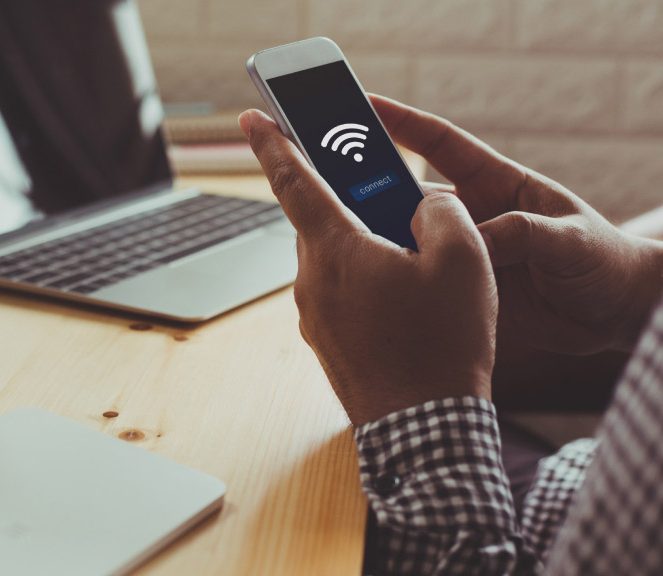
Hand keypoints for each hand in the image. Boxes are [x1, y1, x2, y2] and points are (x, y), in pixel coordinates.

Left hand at [239, 109, 497, 426]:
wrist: (423, 431)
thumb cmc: (442, 346)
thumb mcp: (463, 260)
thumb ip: (440, 212)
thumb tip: (423, 206)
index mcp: (335, 250)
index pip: (293, 181)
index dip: (273, 143)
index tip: (252, 117)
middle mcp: (312, 282)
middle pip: (324, 222)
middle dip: (353, 203)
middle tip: (388, 196)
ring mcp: (315, 317)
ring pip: (336, 261)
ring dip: (367, 249)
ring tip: (417, 261)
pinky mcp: (328, 344)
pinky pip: (343, 295)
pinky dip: (367, 284)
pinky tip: (408, 302)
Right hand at [371, 96, 662, 354]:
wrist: (617, 314)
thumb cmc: (604, 261)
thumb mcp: (570, 239)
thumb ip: (522, 233)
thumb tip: (473, 243)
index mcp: (496, 184)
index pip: (440, 145)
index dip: (402, 123)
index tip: (364, 107)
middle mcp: (471, 217)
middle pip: (410, 196)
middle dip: (371, 189)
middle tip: (334, 190)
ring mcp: (462, 255)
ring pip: (409, 244)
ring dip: (382, 245)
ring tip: (350, 247)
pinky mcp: (461, 294)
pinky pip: (423, 287)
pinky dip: (398, 288)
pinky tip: (375, 289)